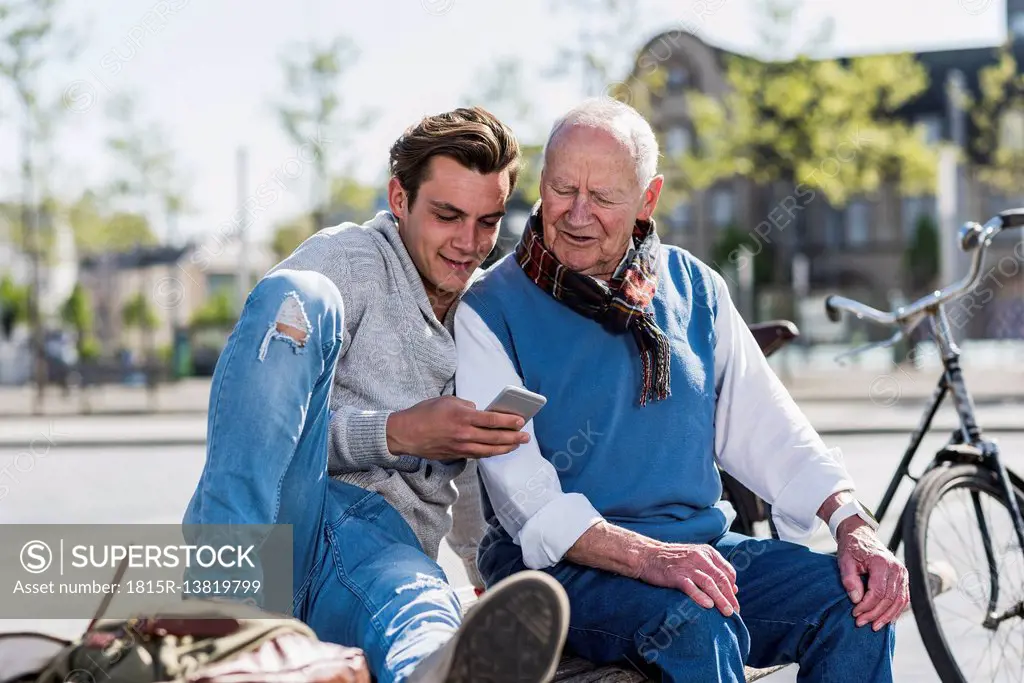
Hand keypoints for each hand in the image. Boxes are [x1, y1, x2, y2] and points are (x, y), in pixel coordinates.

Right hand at [386, 396, 529, 460]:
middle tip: (526, 437)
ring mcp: (461, 447)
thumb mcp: (447, 401)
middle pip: (495, 438)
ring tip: (516, 445)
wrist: (405, 434)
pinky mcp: (456, 455)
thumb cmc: (424, 413)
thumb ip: (466, 406)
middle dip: (513, 437)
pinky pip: (478, 455)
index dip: (509, 421)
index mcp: (463, 416)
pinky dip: (491, 453)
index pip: (492, 420)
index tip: (521, 421)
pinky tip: (498, 450)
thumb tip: (480, 412)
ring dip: (505, 448)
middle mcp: (464, 434)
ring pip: (489, 450)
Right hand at [634, 542, 739, 616]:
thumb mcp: (696, 558)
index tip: (734, 600)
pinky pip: (691, 587)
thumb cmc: (673, 559)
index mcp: (707, 552)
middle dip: (730, 597)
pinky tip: (708, 605)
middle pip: (721, 579)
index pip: (727, 572)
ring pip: (710, 584)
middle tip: (735, 611)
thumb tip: (734, 588)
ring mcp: (687, 566)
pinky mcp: (675, 575)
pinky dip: (701, 596)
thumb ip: (714, 570)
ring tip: (727, 612)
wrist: (646, 555)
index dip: (732, 588)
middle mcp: (699, 557)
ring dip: (721, 599)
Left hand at [836, 518, 908, 630]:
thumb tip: (856, 600)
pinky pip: (904, 598)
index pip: (878, 592)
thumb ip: (849, 580)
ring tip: (874, 626)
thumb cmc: (851, 548)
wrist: (860, 535)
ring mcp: (903, 573)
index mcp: (882, 562)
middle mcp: (897, 568)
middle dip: (875, 614)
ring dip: (887, 616)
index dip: (867, 606)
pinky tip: (886, 619)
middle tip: (861, 623)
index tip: (855, 614)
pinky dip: (896, 610)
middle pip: (889, 599)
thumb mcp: (845, 561)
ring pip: (900, 601)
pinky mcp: (904, 577)